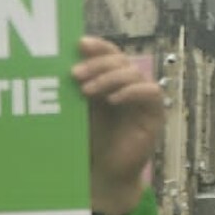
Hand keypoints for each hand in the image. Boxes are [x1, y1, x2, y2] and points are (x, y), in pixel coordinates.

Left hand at [74, 37, 165, 214]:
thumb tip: (58, 65)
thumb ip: (77, 88)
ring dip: (109, 78)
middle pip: (120, 61)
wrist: (105, 171)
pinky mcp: (155, 112)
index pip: (109, 54)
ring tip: (87, 90)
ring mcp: (143, 97)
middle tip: (75, 74)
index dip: (98, 46)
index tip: (79, 44)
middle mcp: (130, 84)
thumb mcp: (80, 110)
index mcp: (112, 79)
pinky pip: (150, 92)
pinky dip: (131, 92)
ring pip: (133, 73)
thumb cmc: (91, 140)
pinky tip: (113, 99)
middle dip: (97, 64)